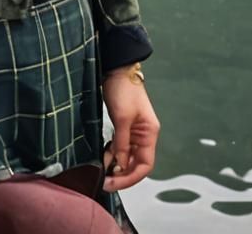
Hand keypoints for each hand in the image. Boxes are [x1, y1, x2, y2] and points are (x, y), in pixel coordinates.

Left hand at [102, 67, 159, 191]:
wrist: (117, 69)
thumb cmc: (124, 89)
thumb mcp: (122, 118)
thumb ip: (122, 144)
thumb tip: (120, 165)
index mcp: (149, 133)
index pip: (145, 164)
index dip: (131, 177)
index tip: (114, 183)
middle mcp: (144, 134)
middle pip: (136, 163)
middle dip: (122, 174)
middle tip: (105, 182)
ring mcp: (134, 130)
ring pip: (127, 156)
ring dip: (116, 165)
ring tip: (102, 173)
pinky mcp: (124, 126)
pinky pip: (120, 146)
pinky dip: (112, 154)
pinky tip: (103, 158)